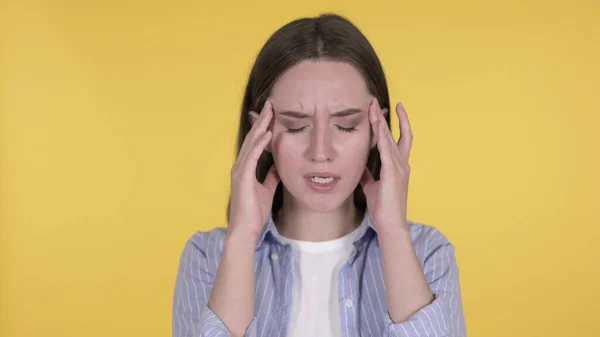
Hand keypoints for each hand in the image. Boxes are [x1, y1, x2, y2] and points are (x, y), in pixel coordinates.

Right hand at [228, 101, 279, 239]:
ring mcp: (240, 171)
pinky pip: (252, 157)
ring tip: (270, 112)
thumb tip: (278, 165)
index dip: (263, 128)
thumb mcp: (267, 190)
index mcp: (245, 168)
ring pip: (251, 143)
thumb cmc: (254, 213)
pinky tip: (267, 133)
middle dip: (262, 121)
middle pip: (253, 138)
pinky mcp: (243, 178)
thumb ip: (271, 176)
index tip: (272, 114)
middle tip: (271, 104)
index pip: (255, 143)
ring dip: (261, 127)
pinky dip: (259, 144)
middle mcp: (240, 166)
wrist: (245, 230)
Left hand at [360, 98, 412, 232]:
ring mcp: (399, 167)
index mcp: (398, 166)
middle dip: (384, 116)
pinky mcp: (392, 173)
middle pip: (395, 133)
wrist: (390, 223)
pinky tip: (377, 126)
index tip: (383, 110)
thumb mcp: (371, 186)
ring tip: (373, 108)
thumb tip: (358, 165)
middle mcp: (401, 163)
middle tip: (375, 101)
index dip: (391, 123)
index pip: (397, 139)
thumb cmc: (383, 207)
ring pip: (390, 138)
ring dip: (380, 122)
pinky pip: (387, 150)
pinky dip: (382, 137)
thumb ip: (367, 174)